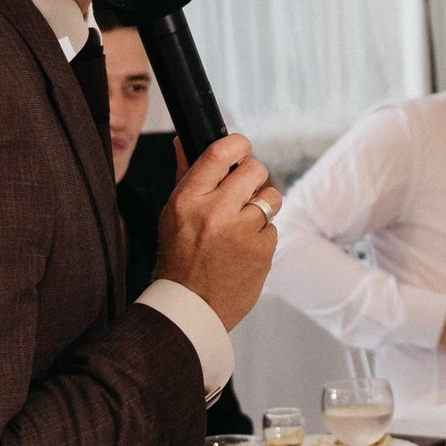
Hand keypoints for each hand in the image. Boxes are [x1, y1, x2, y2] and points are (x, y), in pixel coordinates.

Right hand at [154, 134, 279, 328]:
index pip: (219, 154)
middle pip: (255, 170)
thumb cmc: (179, 257)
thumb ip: (185, 174)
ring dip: (262, 206)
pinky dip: (262, 235)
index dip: (238, 143)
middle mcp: (215, 213)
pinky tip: (244, 248)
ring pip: (271, 198)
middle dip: (254, 176)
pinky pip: (272, 228)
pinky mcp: (262, 251)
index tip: (242, 147)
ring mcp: (241, 233)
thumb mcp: (173, 214)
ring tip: (244, 223)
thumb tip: (184, 140)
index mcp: (188, 200)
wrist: (191, 305)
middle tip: (245, 190)